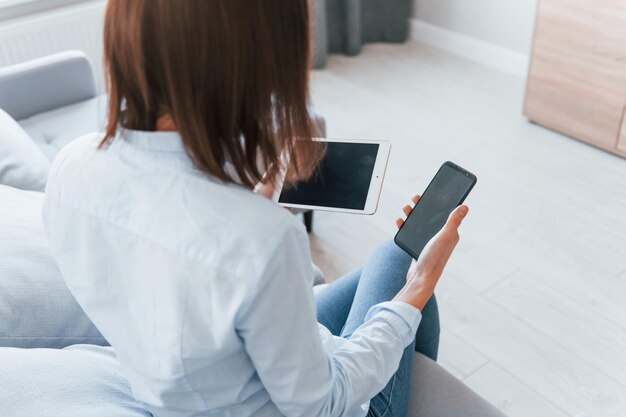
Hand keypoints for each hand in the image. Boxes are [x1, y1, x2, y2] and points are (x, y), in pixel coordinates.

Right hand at [393, 195, 468, 309]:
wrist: (421, 278)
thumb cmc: (434, 259)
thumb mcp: (444, 237)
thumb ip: (453, 221)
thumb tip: (465, 207)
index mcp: (450, 233)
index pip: (446, 213)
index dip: (439, 203)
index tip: (431, 194)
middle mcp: (441, 237)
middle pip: (432, 217)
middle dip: (423, 207)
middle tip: (415, 199)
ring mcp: (430, 242)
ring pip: (421, 224)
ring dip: (413, 215)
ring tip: (406, 209)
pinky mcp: (420, 247)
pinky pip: (413, 233)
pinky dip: (406, 226)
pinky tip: (400, 222)